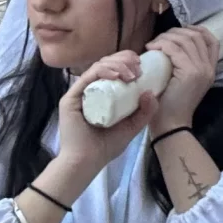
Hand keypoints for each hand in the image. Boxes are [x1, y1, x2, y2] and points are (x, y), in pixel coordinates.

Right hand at [53, 51, 155, 188]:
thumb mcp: (132, 126)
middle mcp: (90, 90)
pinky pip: (87, 78)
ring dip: (117, 65)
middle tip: (138, 67)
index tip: (141, 65)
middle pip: (106, 64)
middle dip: (124, 60)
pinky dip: (102, 72)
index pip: (113, 70)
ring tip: (131, 73)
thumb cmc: (106, 147)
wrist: (87, 162)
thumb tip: (151, 92)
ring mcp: (79, 93)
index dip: (127, 62)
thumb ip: (144, 112)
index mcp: (102, 94)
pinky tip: (116, 76)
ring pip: (98, 67)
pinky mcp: (70, 98)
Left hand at [144, 25, 220, 129]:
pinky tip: (152, 48)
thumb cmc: (171, 107)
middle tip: (160, 39)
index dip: (196, 30)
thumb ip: (184, 68)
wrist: (171, 127)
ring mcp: (200, 70)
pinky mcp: (189, 73)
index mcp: (210, 70)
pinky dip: (162, 44)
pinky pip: (175, 49)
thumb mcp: (183, 83)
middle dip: (176, 32)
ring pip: (185, 40)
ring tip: (153, 44)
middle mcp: (208, 68)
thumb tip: (171, 48)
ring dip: (167, 37)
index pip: (211, 41)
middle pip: (197, 36)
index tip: (179, 31)